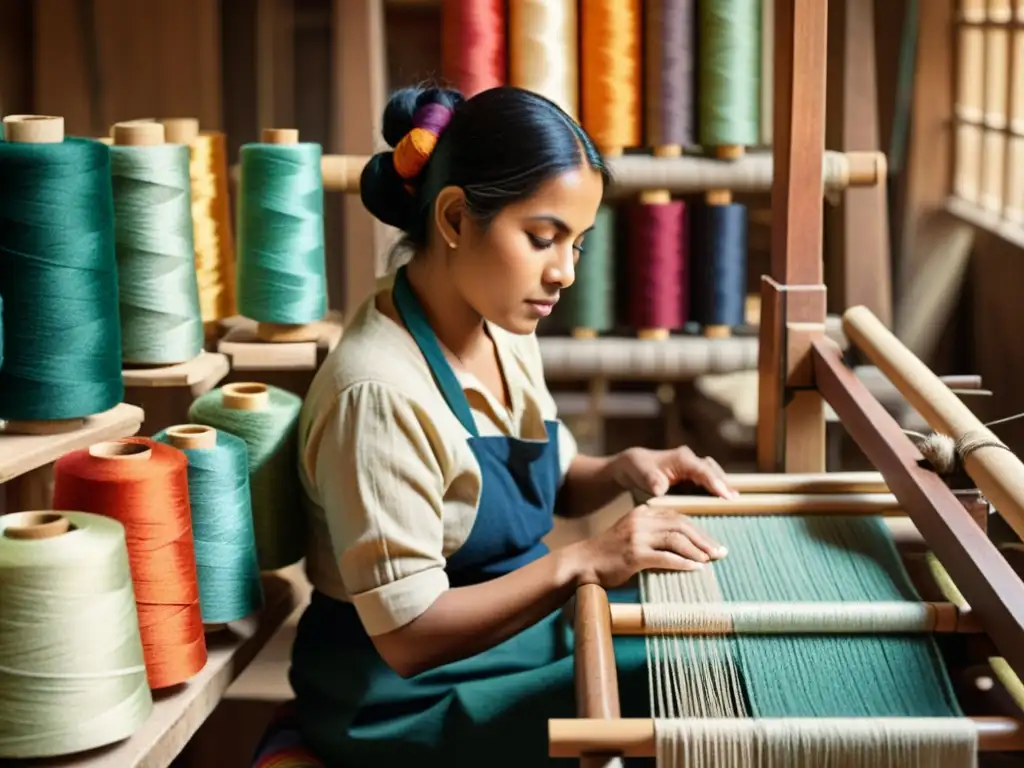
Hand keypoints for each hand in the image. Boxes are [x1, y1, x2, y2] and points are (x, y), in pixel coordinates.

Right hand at [572, 504, 727, 588]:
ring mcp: (636, 536)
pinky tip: (695, 568)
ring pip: (676, 540)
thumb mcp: (633, 536)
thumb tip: (686, 548)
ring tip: (710, 561)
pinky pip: (665, 557)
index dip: (699, 531)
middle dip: (704, 540)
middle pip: (681, 525)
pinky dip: (683, 563)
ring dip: (697, 551)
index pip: (678, 518)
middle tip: (720, 553)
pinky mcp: (634, 554)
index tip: (714, 544)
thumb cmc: (610, 554)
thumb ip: (655, 536)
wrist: (583, 563)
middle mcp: (640, 520)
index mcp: (642, 513)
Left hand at [610, 446, 737, 499]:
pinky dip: (717, 489)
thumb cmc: (639, 470)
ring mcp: (694, 467)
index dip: (715, 482)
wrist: (634, 467)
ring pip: (714, 474)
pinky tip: (725, 502)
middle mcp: (691, 460)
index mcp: (681, 459)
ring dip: (724, 486)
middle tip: (735, 500)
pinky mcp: (694, 475)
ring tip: (734, 501)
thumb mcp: (642, 474)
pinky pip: (709, 480)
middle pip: (713, 471)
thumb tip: (659, 487)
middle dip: (724, 484)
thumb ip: (651, 480)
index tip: (725, 495)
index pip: (702, 470)